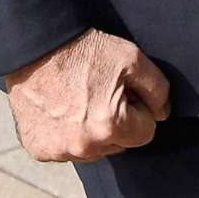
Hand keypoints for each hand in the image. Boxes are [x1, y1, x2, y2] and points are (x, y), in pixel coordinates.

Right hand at [6, 29, 170, 162]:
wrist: (36, 47)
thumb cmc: (84, 50)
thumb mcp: (132, 58)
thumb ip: (158, 90)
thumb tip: (162, 114)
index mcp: (110, 126)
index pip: (145, 133)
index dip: (139, 110)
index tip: (124, 92)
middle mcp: (84, 146)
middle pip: (119, 144)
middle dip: (117, 123)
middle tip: (101, 93)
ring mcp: (59, 151)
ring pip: (93, 150)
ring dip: (93, 132)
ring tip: (80, 100)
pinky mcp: (39, 150)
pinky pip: (66, 149)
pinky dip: (67, 134)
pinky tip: (62, 109)